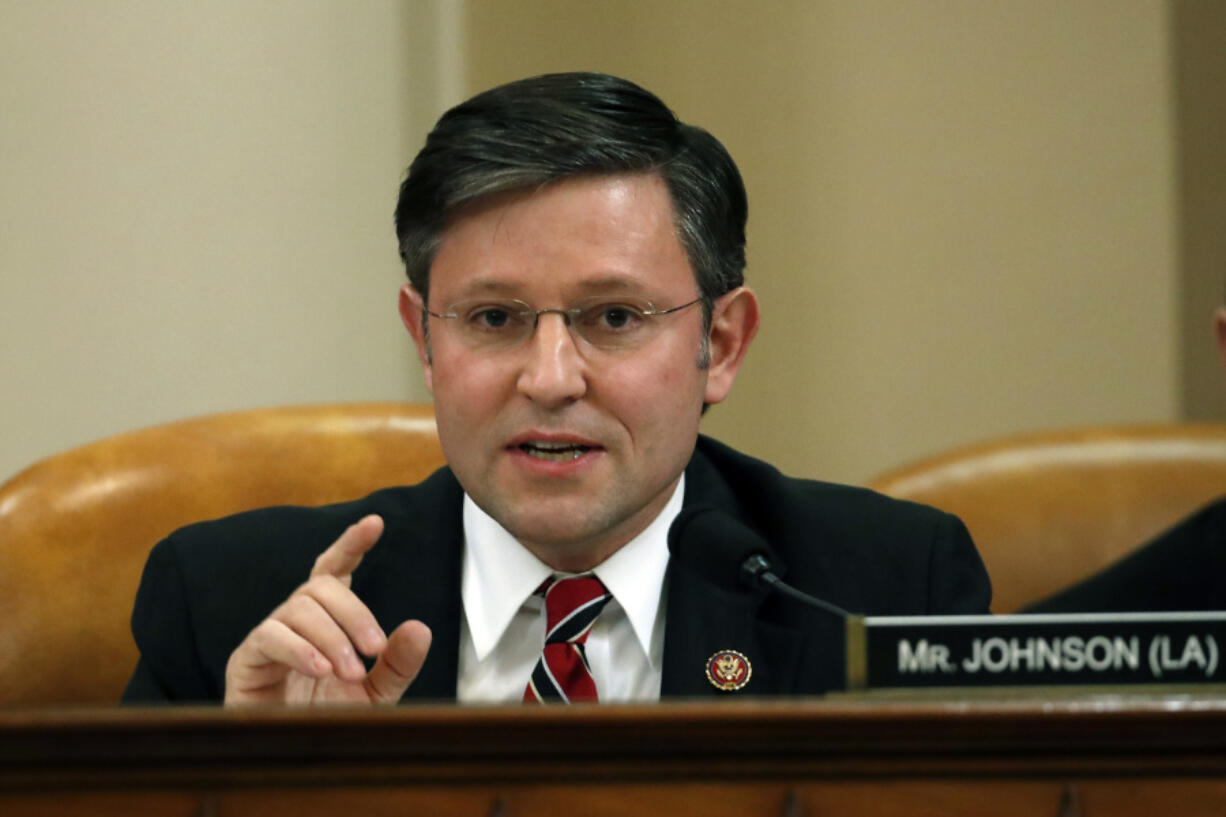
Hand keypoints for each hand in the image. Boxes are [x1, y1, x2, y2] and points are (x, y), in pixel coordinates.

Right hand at [224, 515, 432, 704]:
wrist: (290, 761)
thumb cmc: (329, 723)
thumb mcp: (376, 695)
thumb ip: (397, 664)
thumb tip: (420, 627)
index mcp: (326, 620)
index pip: (334, 570)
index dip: (351, 544)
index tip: (374, 523)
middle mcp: (296, 620)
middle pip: (321, 585)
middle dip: (354, 612)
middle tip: (375, 648)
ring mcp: (269, 637)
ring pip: (298, 608)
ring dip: (331, 637)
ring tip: (351, 672)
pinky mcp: (246, 661)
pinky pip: (269, 636)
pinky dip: (299, 649)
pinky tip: (320, 668)